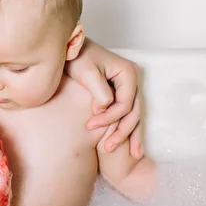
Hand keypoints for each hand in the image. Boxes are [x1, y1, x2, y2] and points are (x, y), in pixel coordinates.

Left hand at [65, 38, 142, 156]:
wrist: (71, 49)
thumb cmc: (77, 57)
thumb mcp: (86, 71)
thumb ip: (98, 90)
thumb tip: (105, 108)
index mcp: (128, 73)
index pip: (124, 103)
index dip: (110, 118)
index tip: (90, 125)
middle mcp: (133, 79)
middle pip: (133, 112)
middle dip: (123, 132)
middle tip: (107, 148)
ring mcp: (129, 86)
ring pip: (134, 115)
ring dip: (130, 135)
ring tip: (131, 156)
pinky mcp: (122, 92)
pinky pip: (128, 113)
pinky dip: (129, 129)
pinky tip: (131, 147)